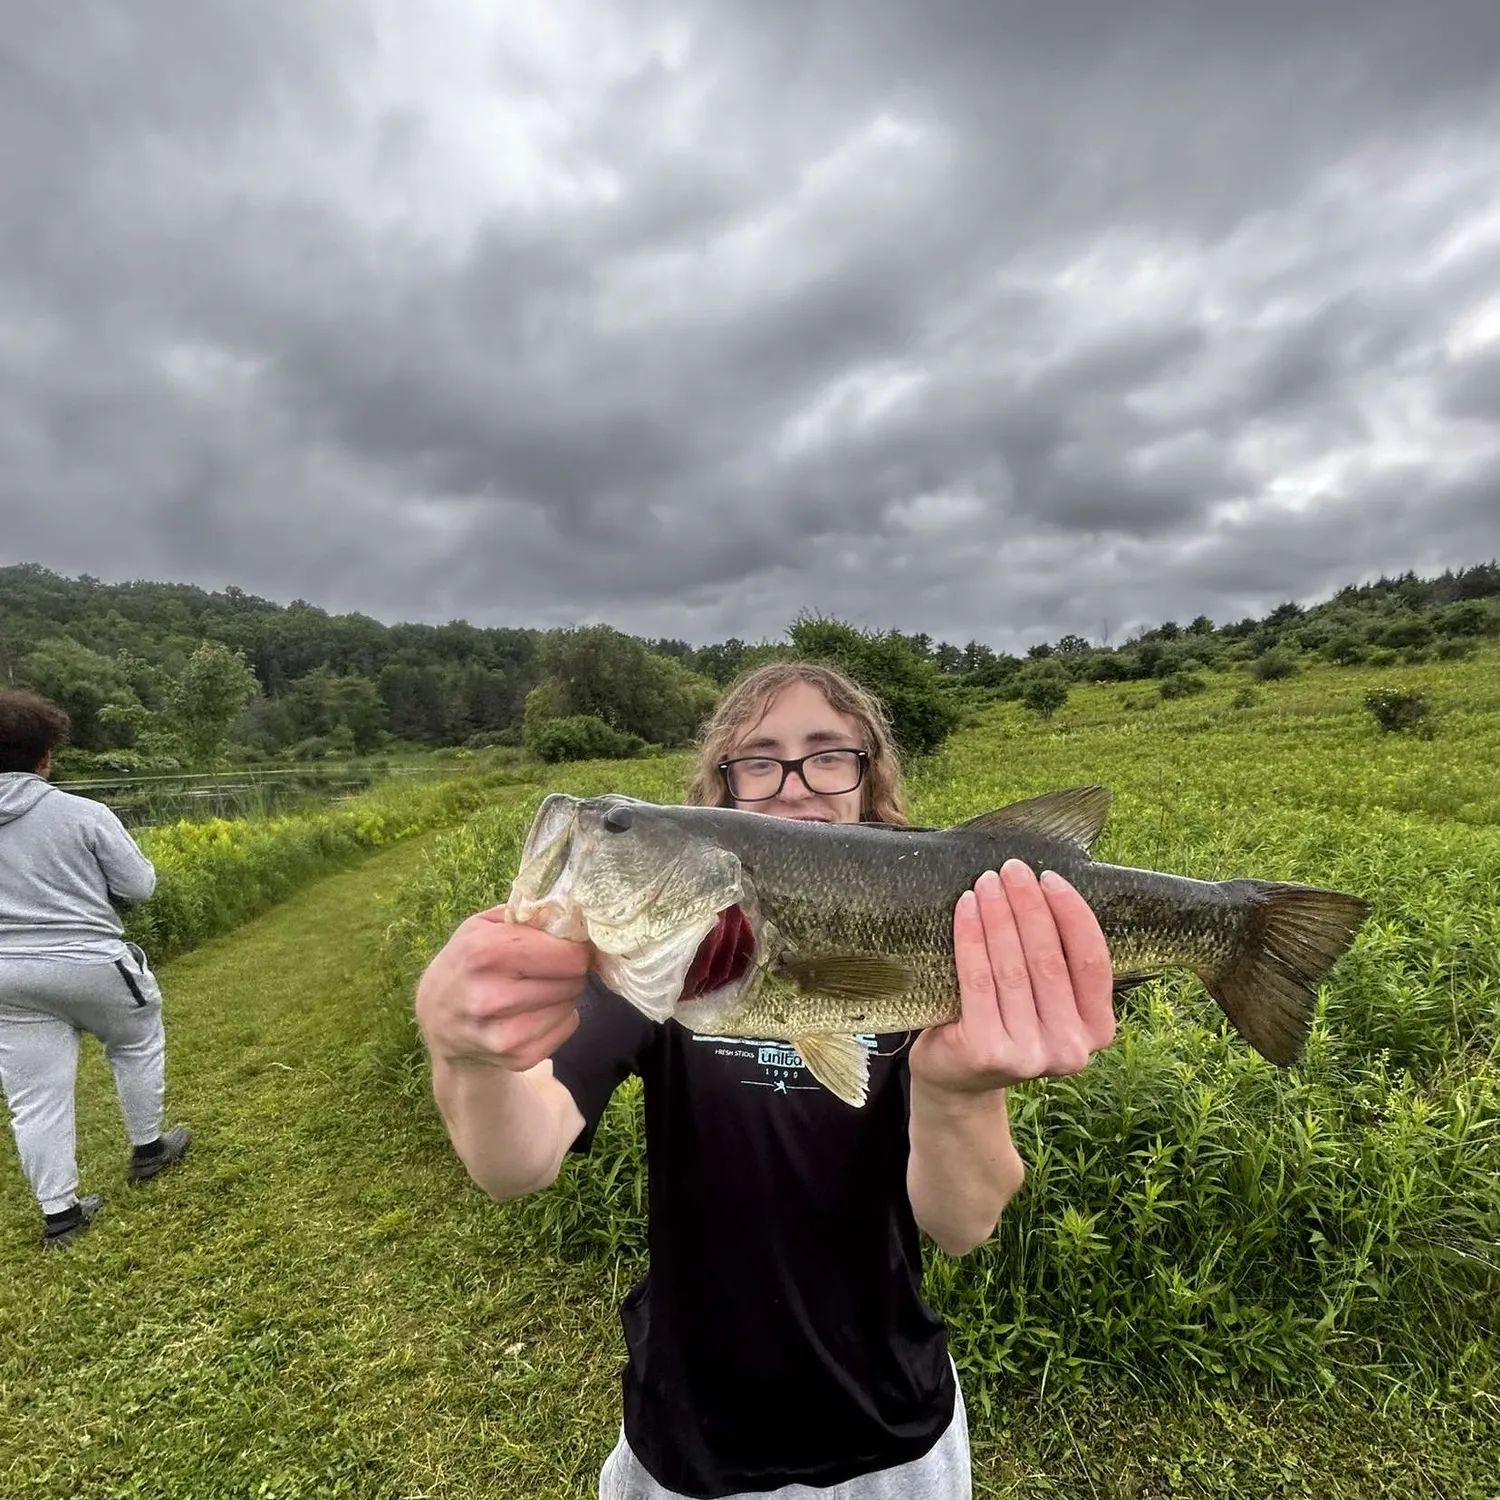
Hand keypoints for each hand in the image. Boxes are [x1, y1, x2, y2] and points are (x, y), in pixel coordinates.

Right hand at [415, 907, 591, 1072]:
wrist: (438, 1019)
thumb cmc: (468, 963)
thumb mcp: (483, 926)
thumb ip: (527, 913)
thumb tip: (574, 913)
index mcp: (484, 953)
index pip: (566, 954)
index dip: (572, 945)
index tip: (563, 944)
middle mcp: (491, 997)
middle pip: (573, 979)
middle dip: (567, 969)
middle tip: (547, 967)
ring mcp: (504, 1034)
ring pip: (572, 1003)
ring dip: (563, 993)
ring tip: (536, 988)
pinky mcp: (517, 1058)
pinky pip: (568, 1027)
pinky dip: (559, 1017)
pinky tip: (533, 1011)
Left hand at [910, 859, 1115, 1094]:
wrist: (956, 1077)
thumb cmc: (1004, 1021)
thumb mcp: (1045, 999)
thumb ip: (1057, 961)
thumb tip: (1047, 885)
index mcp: (1097, 1031)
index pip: (1092, 962)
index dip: (1073, 914)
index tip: (1050, 877)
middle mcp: (1071, 1049)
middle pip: (1049, 959)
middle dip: (1029, 906)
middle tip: (1011, 868)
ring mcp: (1030, 1055)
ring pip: (1012, 967)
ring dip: (998, 915)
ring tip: (986, 882)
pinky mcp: (987, 1051)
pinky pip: (978, 980)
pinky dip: (971, 937)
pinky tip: (966, 908)